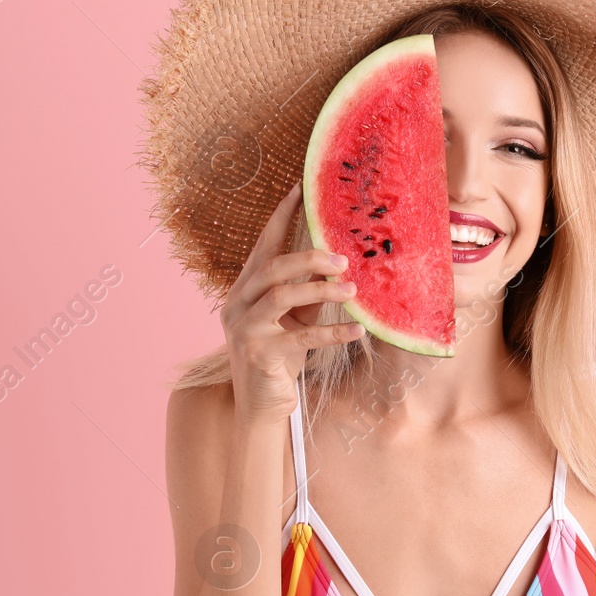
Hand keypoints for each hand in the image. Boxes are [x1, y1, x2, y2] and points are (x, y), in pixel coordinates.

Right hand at [219, 182, 364, 421]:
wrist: (262, 405)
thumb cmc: (280, 357)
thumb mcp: (295, 320)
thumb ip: (309, 293)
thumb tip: (337, 265)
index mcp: (245, 290)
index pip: (263, 246)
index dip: (281, 217)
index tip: (300, 190)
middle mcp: (238, 304)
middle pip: (271, 267)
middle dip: (308, 257)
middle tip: (343, 258)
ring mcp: (244, 329)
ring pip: (281, 295)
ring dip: (320, 290)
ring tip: (351, 289)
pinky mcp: (258, 354)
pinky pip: (301, 337)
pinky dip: (332, 332)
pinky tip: (358, 330)